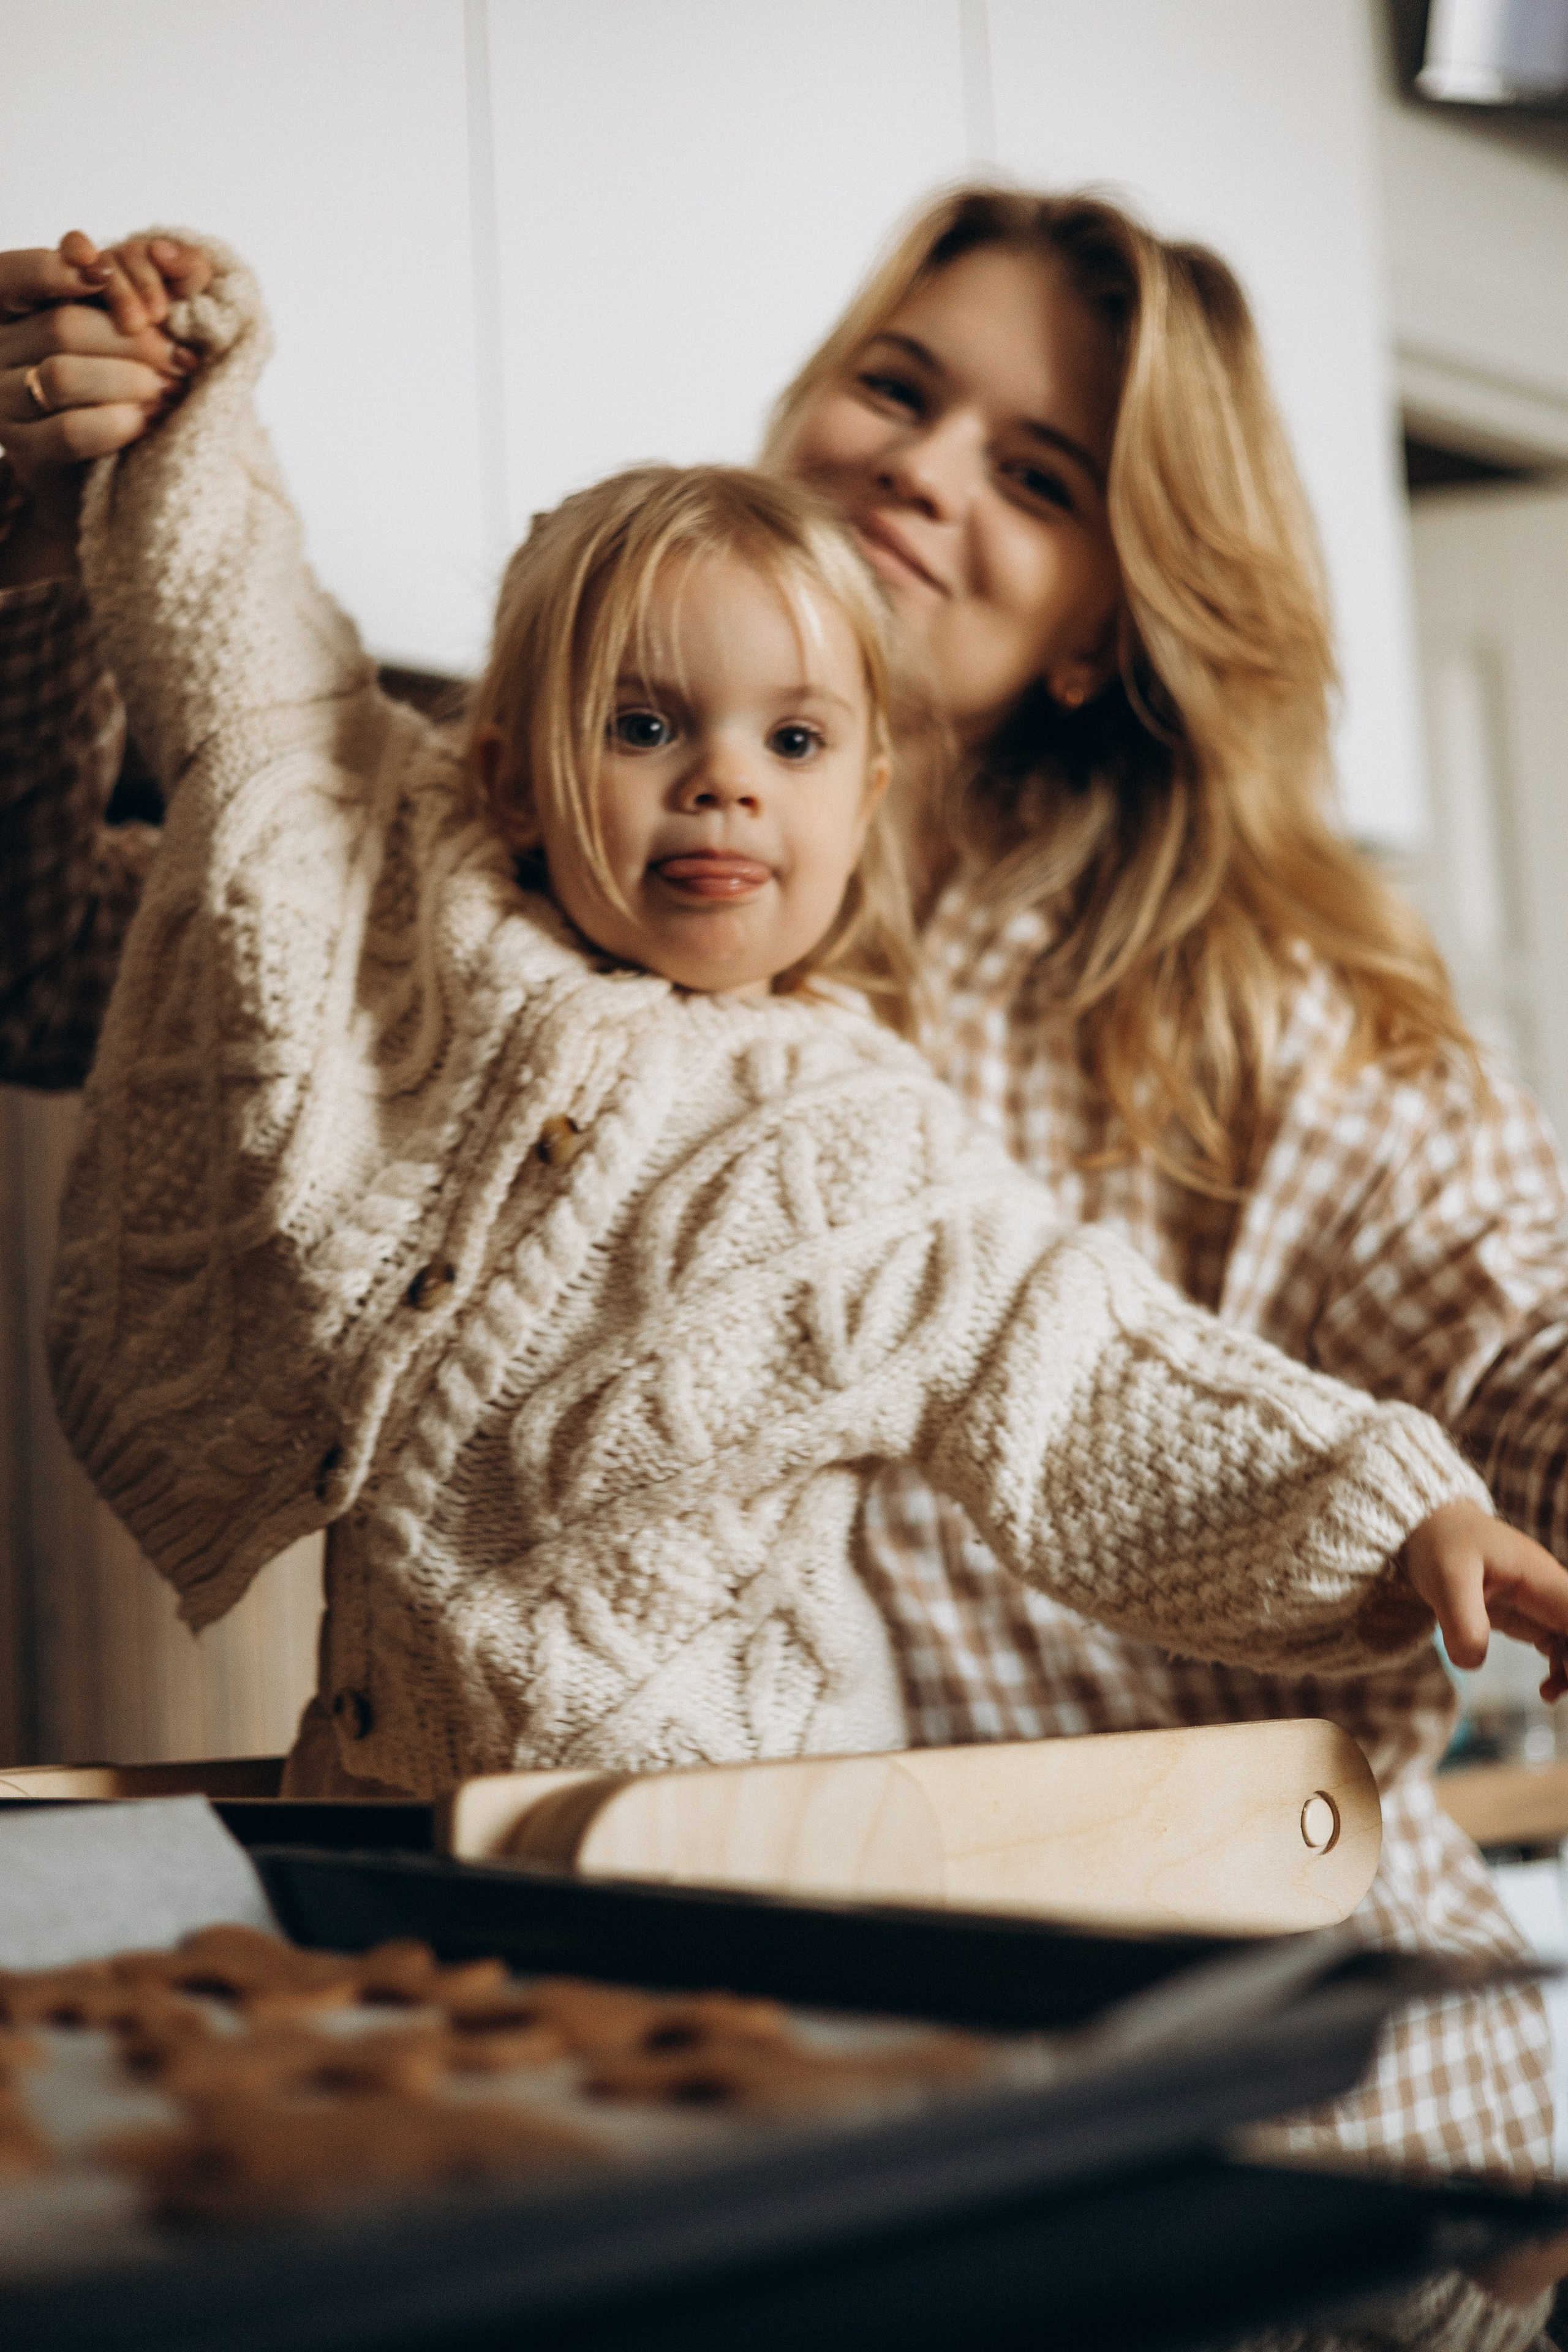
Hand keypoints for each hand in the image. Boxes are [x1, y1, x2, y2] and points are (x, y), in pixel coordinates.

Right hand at [0, 231, 210, 586]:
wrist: (98, 470)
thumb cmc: (115, 384)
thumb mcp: (117, 327)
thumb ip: (130, 287)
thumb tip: (168, 255)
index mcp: (7, 310)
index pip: (15, 273)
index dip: (58, 268)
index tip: (105, 272)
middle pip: (60, 326)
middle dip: (132, 340)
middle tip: (181, 358)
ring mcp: (3, 402)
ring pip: (63, 377)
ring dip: (130, 381)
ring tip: (171, 389)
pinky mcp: (24, 451)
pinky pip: (72, 430)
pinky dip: (121, 422)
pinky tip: (151, 419)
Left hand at [1405, 1501, 1567, 1700]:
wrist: (1426, 1526)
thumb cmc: (1439, 1543)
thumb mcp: (1445, 1579)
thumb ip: (1462, 1622)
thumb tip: (1473, 1663)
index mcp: (1539, 1576)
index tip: (1565, 1668)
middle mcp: (1548, 1589)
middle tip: (1556, 1689)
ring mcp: (1539, 1602)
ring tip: (1548, 1694)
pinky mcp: (1525, 1614)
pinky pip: (1557, 1644)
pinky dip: (1560, 1668)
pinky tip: (1546, 1691)